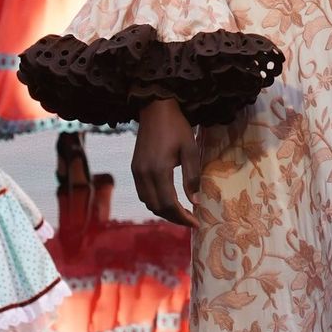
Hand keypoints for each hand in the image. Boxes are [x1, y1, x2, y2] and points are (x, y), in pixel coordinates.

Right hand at [133, 97, 200, 224]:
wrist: (155, 108)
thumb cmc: (177, 126)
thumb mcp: (190, 150)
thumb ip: (192, 177)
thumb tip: (194, 201)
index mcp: (158, 170)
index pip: (169, 204)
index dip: (183, 217)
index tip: (196, 223)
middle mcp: (143, 174)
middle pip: (157, 207)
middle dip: (174, 218)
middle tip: (191, 220)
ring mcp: (136, 172)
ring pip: (148, 202)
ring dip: (163, 211)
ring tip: (181, 212)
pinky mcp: (134, 168)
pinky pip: (143, 193)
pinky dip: (155, 201)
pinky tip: (168, 200)